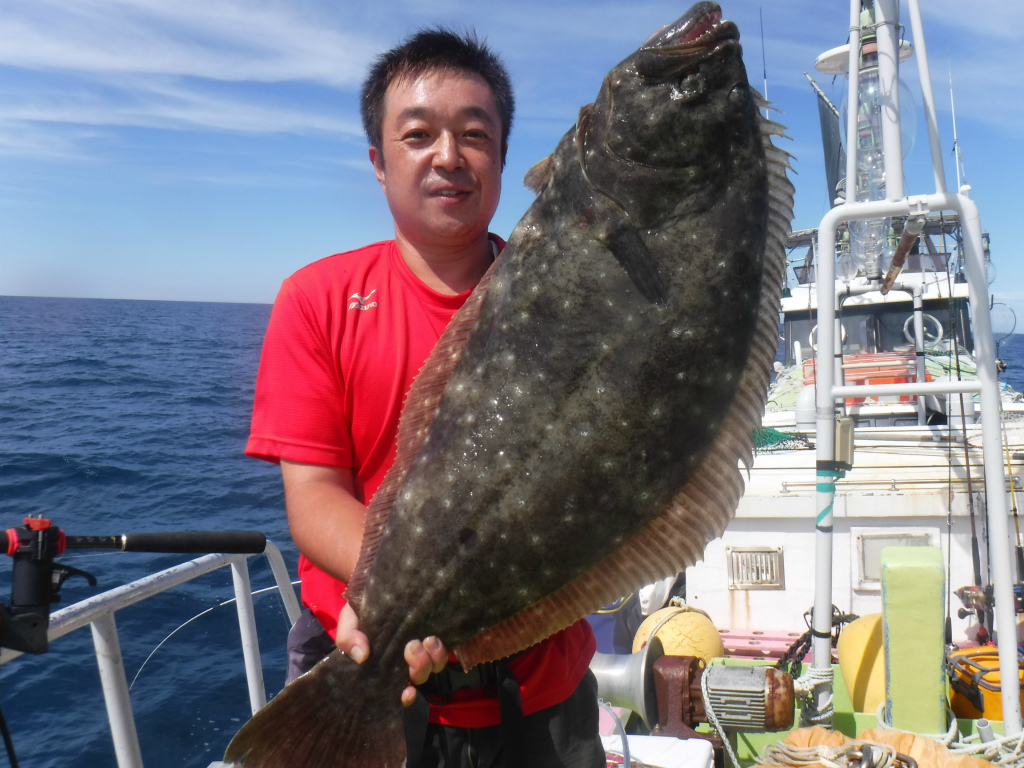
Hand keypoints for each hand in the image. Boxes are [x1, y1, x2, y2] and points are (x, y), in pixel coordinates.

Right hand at [334, 602, 448, 706]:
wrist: (376, 582)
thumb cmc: (361, 608)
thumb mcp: (349, 621)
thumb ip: (348, 638)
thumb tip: (362, 656)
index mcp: (386, 664)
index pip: (399, 690)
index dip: (406, 697)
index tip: (407, 691)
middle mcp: (406, 659)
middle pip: (420, 676)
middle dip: (419, 667)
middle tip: (411, 647)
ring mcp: (423, 645)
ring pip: (436, 664)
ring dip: (434, 657)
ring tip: (427, 640)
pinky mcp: (437, 629)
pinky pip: (445, 646)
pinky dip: (442, 647)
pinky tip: (434, 638)